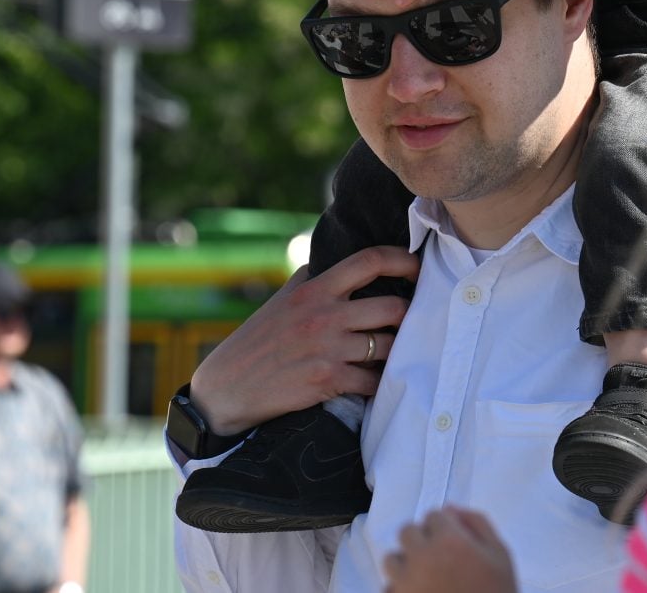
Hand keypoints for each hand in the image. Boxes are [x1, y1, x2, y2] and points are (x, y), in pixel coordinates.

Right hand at [187, 245, 419, 437]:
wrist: (229, 385)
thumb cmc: (259, 340)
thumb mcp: (284, 299)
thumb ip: (314, 279)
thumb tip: (345, 262)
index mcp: (314, 288)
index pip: (369, 261)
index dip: (403, 260)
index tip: (417, 268)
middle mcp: (324, 314)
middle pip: (392, 307)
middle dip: (409, 316)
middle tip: (413, 323)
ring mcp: (328, 348)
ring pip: (389, 347)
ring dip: (397, 353)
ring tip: (395, 355)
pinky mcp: (328, 379)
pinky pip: (373, 381)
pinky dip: (379, 383)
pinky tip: (375, 382)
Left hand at [382, 507, 516, 592]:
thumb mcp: (501, 556)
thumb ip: (478, 524)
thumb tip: (451, 509)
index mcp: (449, 541)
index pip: (434, 516)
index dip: (445, 528)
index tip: (455, 545)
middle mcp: (421, 556)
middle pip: (408, 532)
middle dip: (422, 541)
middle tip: (440, 561)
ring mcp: (405, 582)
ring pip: (392, 559)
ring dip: (406, 565)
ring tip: (427, 581)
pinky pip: (387, 588)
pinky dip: (398, 590)